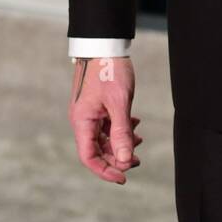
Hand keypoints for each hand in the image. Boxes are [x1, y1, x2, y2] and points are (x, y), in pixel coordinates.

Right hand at [68, 56, 141, 184]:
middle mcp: (82, 120)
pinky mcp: (96, 105)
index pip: (89, 157)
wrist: (104, 44)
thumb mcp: (119, 103)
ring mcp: (89, 113)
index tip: (124, 177)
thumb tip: (125, 161)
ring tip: (139, 142)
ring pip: (103, 138)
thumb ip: (121, 133)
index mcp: (82, 122)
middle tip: (138, 161)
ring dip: (120, 143)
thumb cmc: (109, 70)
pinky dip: (120, 129)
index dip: (106, 170)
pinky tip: (135, 123)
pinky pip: (106, 125)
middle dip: (116, 158)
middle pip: (96, 150)